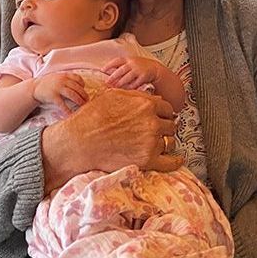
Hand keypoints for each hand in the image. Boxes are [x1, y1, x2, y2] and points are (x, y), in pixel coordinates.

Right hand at [32, 72, 87, 116]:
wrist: (33, 87)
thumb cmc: (48, 83)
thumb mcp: (58, 77)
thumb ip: (67, 79)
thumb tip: (80, 85)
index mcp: (64, 75)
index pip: (78, 78)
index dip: (83, 85)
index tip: (84, 90)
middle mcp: (62, 81)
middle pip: (77, 88)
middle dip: (84, 95)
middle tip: (87, 101)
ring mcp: (58, 88)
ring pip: (72, 95)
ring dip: (79, 101)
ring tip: (83, 106)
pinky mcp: (53, 96)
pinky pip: (62, 104)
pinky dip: (67, 110)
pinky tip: (71, 114)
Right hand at [41, 88, 181, 191]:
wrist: (79, 142)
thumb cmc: (92, 117)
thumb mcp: (114, 95)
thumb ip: (137, 95)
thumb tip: (152, 97)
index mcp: (146, 104)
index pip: (167, 108)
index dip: (163, 113)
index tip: (161, 117)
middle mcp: (152, 122)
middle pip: (170, 125)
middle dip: (164, 127)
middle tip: (157, 130)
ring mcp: (151, 142)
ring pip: (169, 141)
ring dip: (164, 142)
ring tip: (156, 143)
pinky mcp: (147, 160)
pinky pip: (170, 162)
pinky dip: (175, 161)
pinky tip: (177, 160)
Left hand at [104, 56, 164, 89]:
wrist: (154, 68)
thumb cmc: (139, 66)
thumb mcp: (130, 63)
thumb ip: (120, 66)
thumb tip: (107, 73)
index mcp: (128, 59)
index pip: (117, 61)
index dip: (109, 65)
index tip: (102, 70)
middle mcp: (133, 63)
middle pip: (121, 70)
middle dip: (113, 76)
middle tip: (107, 82)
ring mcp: (139, 70)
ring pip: (128, 77)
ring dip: (120, 83)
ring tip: (114, 88)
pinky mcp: (144, 76)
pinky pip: (135, 83)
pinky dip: (130, 87)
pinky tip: (126, 90)